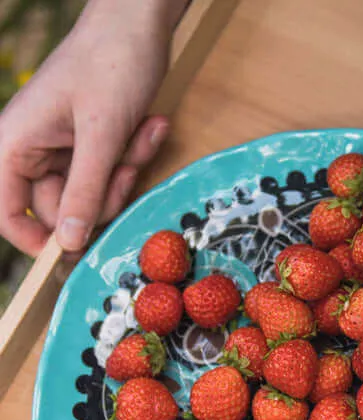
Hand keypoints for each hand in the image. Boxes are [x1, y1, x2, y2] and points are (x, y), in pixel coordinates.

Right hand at [0, 0, 184, 256]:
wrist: (139, 27)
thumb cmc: (111, 66)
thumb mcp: (101, 136)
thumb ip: (84, 191)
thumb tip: (69, 243)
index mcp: (15, 144)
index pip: (8, 211)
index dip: (37, 239)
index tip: (76, 251)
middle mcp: (34, 151)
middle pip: (63, 210)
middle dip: (104, 195)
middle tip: (126, 167)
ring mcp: (66, 150)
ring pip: (95, 195)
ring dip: (125, 174)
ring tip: (141, 134)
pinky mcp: (94, 148)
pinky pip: (114, 175)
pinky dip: (134, 159)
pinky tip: (149, 128)